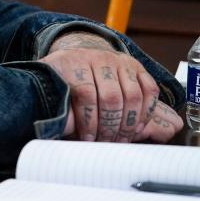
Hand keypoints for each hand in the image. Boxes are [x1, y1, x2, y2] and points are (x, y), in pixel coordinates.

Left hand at [41, 32, 181, 142]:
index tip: (87, 139)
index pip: (86, 94)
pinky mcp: (137, 66)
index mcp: (73, 61)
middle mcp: (98, 58)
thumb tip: (59, 127)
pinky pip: (150, 90)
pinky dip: (146, 112)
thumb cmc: (62, 79)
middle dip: (109, 126)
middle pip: (111, 97)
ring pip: (132, 95)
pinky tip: (136, 128)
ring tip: (120, 140)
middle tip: (106, 143)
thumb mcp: (50, 86)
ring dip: (128, 124)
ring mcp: (119, 61)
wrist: (77, 57)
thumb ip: (55, 103)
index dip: (88, 121)